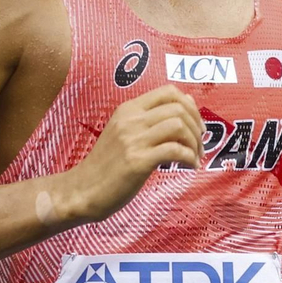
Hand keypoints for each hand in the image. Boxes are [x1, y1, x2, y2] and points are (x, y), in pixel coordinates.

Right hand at [60, 85, 202, 222]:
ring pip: (178, 126)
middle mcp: (130, 120)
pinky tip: (189, 168)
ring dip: (195, 143)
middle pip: (178, 108)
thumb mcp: (124, 134)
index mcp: (127, 110)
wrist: (82, 190)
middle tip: (199, 145)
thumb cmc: (106, 165)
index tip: (195, 125)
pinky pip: (175, 151)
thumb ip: (150, 121)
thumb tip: (186, 103)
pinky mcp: (137, 161)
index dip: (189, 106)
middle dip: (197, 126)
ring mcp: (132, 140)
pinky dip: (190, 159)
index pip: (168, 92)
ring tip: (194, 157)